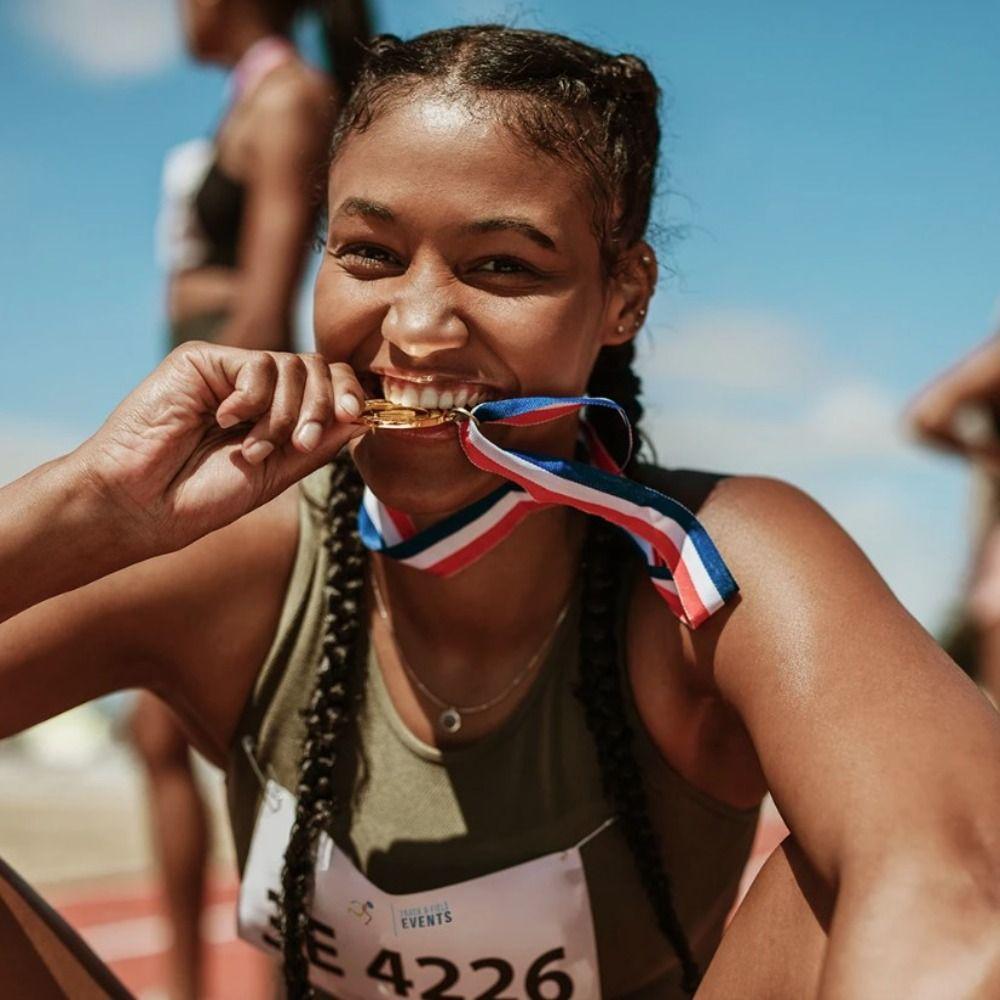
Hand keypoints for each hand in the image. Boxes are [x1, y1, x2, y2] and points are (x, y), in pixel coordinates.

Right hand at [73, 342, 366, 554]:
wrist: (144, 502)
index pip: (327, 386)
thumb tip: (364, 414)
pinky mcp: (203, 360)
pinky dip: (252, 399)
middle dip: (321, 405)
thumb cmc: (203, 495)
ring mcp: (230, 373)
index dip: (348, 394)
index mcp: (277, 415)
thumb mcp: (276, 472)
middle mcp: (257, 390)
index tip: (356, 416)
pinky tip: (224, 422)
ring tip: (252, 449)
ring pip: (292, 365)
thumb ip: (318, 441)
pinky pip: (257, 363)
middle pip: (317, 369)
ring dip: (282, 414)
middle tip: (299, 442)